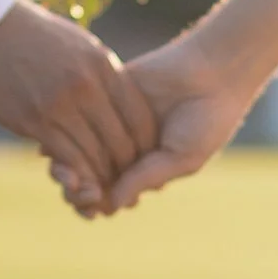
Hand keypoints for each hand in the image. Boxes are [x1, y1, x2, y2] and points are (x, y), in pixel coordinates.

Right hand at [0, 0, 154, 195]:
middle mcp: (88, 87)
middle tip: (126, 183)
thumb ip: (99, 71)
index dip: (146, 144)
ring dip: (102, 178)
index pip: (140, 116)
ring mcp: (62, 105)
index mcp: (103, 66)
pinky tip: (78, 184)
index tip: (143, 158)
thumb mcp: (76, 44)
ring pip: (96, 154)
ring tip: (104, 190)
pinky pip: (68, 158)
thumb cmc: (28, 34)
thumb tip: (116, 90)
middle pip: (122, 140)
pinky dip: (77, 175)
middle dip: (127, 168)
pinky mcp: (35, 121)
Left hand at [63, 31, 259, 216]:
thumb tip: (110, 207)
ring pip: (76, 148)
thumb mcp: (182, 158)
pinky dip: (67, 128)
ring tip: (67, 171)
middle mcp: (122, 150)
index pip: (109, 196)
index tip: (91, 208)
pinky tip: (65, 137)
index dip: (95, 205)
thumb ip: (146, 179)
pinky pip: (78, 114)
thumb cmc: (207, 120)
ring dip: (67, 163)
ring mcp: (111, 123)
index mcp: (142, 171)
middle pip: (86, 176)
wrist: (212, 70)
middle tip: (77, 190)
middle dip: (76, 189)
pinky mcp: (104, 94)